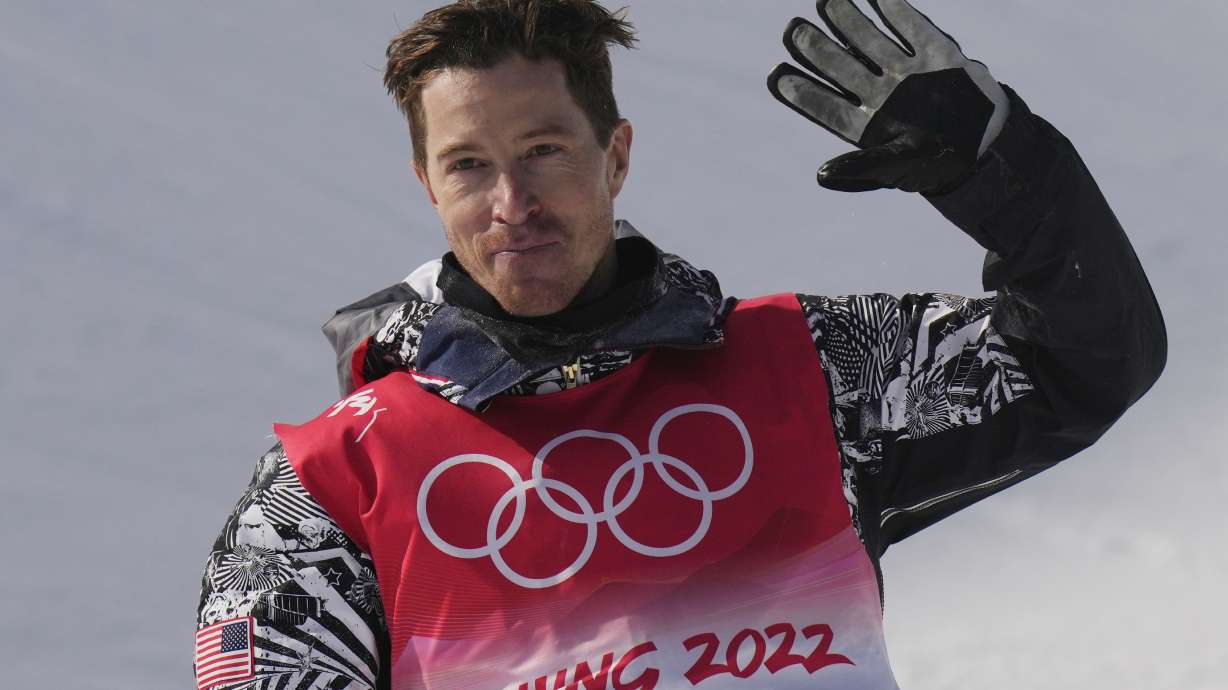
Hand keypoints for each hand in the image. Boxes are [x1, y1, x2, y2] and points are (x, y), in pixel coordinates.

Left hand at [767, 0, 1009, 192]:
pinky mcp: (935, 54)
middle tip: (792, 30)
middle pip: (841, 66)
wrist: (988, 147)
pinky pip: (910, 26)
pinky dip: (892, 8)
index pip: (826, 105)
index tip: (776, 75)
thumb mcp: (897, 168)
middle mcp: (880, 94)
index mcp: (866, 124)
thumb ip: (860, 169)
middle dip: (815, 47)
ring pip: (869, 41)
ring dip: (847, 21)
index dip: (801, 91)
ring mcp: (906, 72)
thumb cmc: (935, 164)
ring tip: (826, 1)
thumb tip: (821, 175)